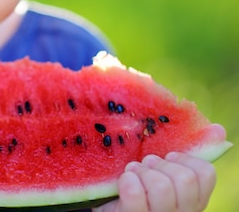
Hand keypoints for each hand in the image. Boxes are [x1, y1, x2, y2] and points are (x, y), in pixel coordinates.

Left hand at [94, 152, 216, 211]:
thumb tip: (218, 129)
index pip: (206, 174)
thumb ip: (185, 158)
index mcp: (194, 202)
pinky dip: (127, 179)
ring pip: (161, 186)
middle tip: (147, 164)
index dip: (185, 158)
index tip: (168, 156)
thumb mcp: (165, 174)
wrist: (114, 208)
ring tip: (134, 172)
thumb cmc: (141, 187)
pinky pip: (134, 192)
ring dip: (142, 171)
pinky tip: (124, 180)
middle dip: (161, 164)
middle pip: (185, 178)